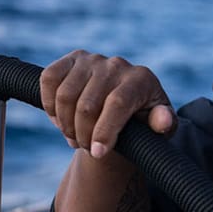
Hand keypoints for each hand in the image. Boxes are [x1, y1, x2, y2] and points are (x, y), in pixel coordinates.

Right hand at [40, 50, 175, 158]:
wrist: (123, 110)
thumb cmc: (142, 123)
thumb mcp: (158, 129)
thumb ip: (163, 125)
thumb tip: (163, 121)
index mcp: (142, 79)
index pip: (118, 103)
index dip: (104, 130)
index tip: (97, 153)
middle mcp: (118, 65)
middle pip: (87, 105)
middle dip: (83, 135)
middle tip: (87, 148)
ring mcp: (93, 59)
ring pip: (65, 95)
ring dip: (65, 124)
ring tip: (75, 137)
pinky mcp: (72, 59)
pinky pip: (49, 78)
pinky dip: (49, 104)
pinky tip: (60, 118)